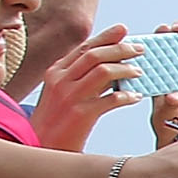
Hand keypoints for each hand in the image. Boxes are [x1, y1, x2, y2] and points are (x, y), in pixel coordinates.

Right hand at [30, 24, 142, 151]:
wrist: (38, 147)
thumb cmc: (55, 122)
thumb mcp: (60, 93)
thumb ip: (79, 78)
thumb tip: (109, 65)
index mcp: (56, 72)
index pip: (84, 47)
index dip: (106, 37)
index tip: (123, 30)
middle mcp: (61, 80)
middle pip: (95, 55)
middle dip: (120, 49)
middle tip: (139, 49)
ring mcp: (70, 96)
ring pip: (103, 72)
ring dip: (125, 70)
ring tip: (139, 72)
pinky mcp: (80, 115)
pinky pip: (110, 100)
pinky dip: (126, 96)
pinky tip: (136, 97)